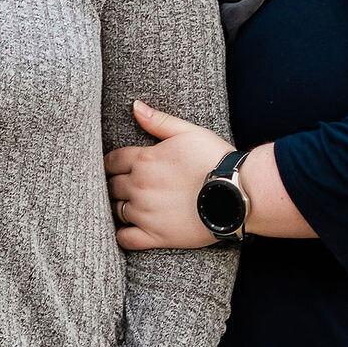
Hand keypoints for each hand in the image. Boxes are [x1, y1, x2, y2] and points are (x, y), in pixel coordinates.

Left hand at [105, 102, 224, 249]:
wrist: (236, 193)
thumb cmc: (215, 159)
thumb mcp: (189, 132)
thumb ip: (158, 121)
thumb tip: (135, 107)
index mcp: (144, 159)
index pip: (112, 161)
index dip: (111, 164)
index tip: (115, 168)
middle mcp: (139, 186)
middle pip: (111, 186)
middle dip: (114, 184)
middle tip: (122, 186)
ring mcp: (145, 213)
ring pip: (116, 211)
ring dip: (118, 207)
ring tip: (127, 205)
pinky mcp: (155, 236)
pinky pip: (126, 239)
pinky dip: (123, 235)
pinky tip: (129, 229)